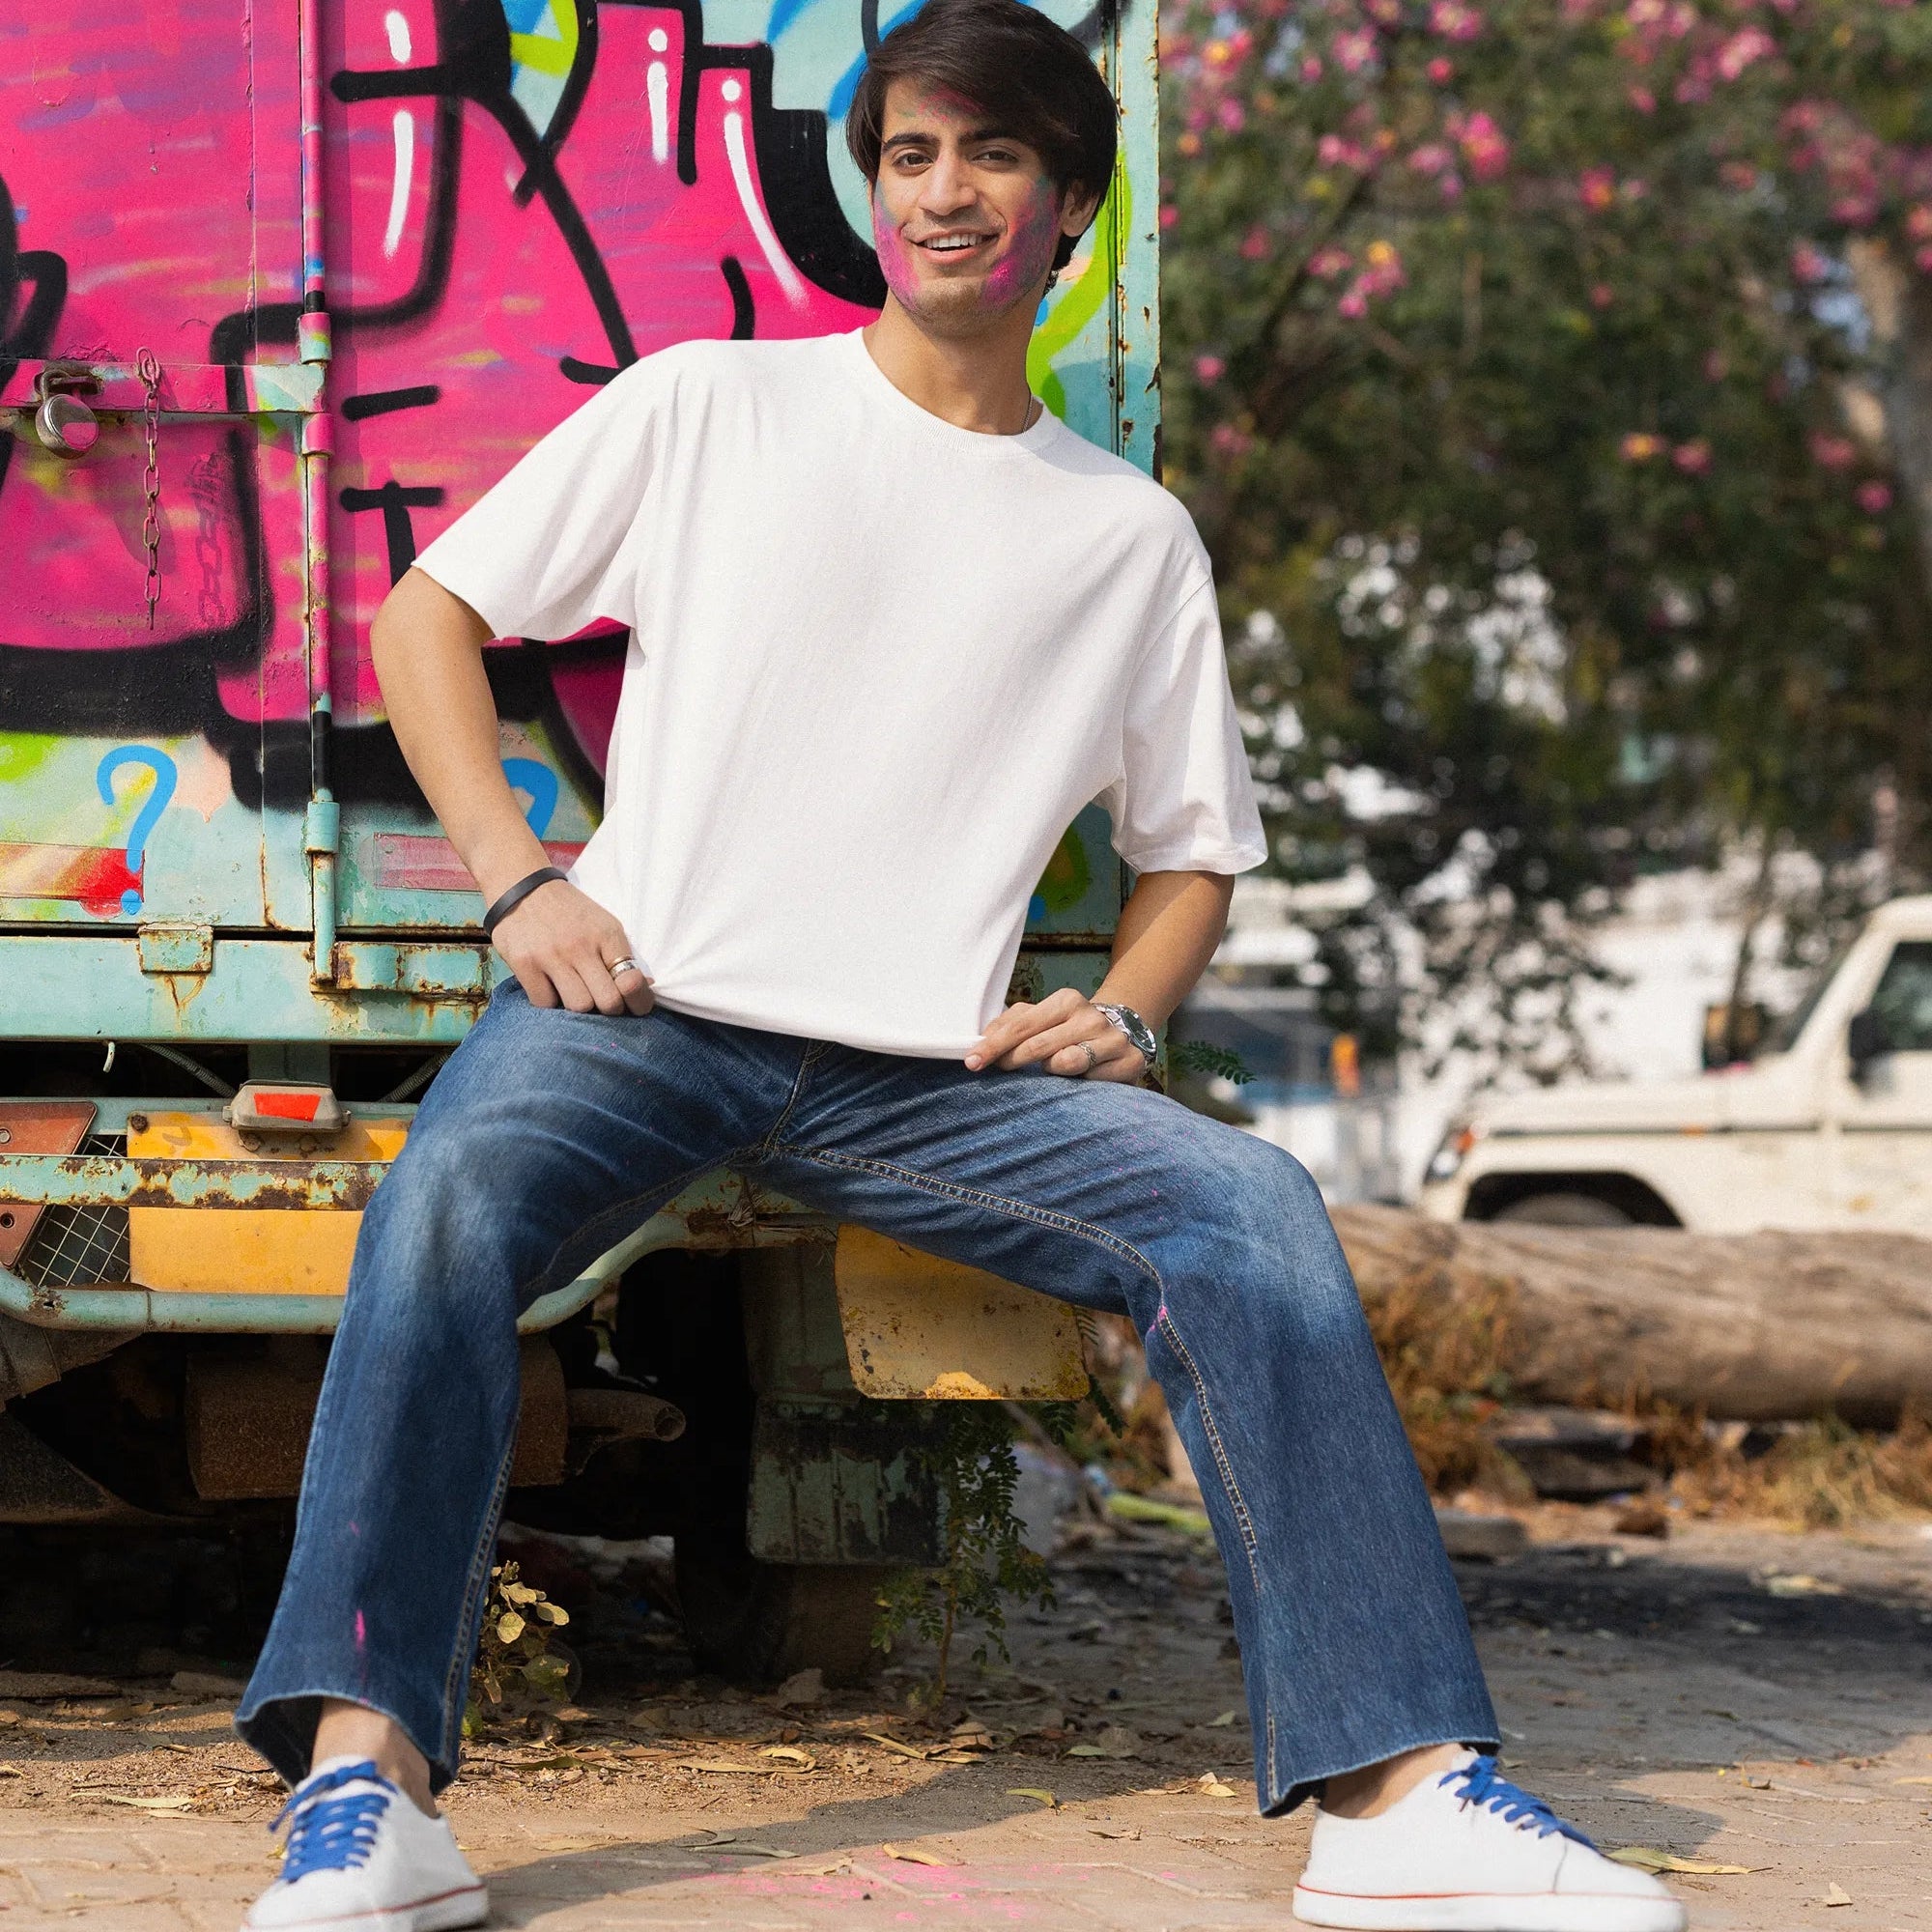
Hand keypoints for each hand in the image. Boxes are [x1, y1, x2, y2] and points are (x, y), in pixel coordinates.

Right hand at [491, 879, 653, 1015]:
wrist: (521, 888)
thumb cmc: (568, 912)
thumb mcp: (601, 923)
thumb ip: (619, 954)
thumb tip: (645, 986)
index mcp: (606, 934)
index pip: (631, 981)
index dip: (638, 1001)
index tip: (635, 1007)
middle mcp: (581, 945)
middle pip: (608, 1002)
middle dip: (609, 1009)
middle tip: (602, 1001)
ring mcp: (551, 955)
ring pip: (579, 1006)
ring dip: (579, 1006)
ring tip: (574, 991)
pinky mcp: (524, 964)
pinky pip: (545, 1003)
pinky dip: (550, 1001)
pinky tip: (550, 986)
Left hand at [965, 988, 1147, 1081]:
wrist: (1121, 1034)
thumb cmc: (1069, 1029)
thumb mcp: (1041, 1019)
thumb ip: (1011, 1024)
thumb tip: (981, 1038)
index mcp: (1066, 1000)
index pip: (1021, 1024)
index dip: (993, 1044)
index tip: (972, 1061)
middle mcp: (1091, 1016)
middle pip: (1038, 1045)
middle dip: (1011, 1060)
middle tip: (998, 1069)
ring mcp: (1112, 1039)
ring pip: (1065, 1063)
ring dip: (1049, 1071)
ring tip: (1050, 1069)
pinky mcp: (1128, 1062)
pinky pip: (1090, 1080)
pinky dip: (1078, 1083)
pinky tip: (1080, 1079)